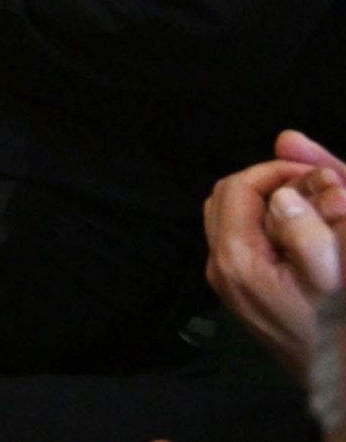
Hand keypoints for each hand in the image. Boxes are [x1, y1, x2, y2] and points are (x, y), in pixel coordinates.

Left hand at [205, 135, 345, 377]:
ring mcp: (230, 282)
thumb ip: (306, 229)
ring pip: (238, 216)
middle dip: (274, 183)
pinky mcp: (245, 292)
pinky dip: (274, 226)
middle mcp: (221, 268)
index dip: (278, 171)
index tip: (317, 175)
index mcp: (235, 259)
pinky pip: (249, 240)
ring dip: (274, 202)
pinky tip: (311, 234)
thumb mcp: (331, 276)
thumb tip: (285, 195)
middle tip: (319, 187)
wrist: (340, 383)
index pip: (239, 187)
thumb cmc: (337, 330)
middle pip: (231, 198)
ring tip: (319, 208)